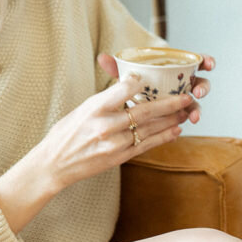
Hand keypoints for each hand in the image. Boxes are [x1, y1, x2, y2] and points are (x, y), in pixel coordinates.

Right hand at [39, 72, 190, 192]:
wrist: (54, 164)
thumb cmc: (66, 133)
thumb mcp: (82, 108)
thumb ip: (106, 99)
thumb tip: (129, 85)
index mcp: (94, 108)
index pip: (124, 89)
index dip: (139, 82)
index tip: (149, 77)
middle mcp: (106, 126)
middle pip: (145, 111)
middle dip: (170, 103)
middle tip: (187, 95)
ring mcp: (114, 143)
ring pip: (150, 128)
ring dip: (171, 119)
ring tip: (186, 111)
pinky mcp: (119, 158)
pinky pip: (146, 145)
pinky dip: (163, 137)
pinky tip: (175, 130)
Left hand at [97, 52, 214, 124]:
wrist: (126, 106)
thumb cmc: (129, 86)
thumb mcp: (123, 76)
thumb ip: (116, 67)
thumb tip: (101, 58)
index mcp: (175, 68)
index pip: (196, 62)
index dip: (206, 61)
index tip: (209, 64)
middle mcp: (182, 84)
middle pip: (200, 83)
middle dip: (203, 87)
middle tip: (198, 92)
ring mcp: (181, 101)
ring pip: (195, 104)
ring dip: (196, 109)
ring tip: (193, 117)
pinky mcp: (177, 116)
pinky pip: (185, 119)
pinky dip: (184, 122)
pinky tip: (181, 128)